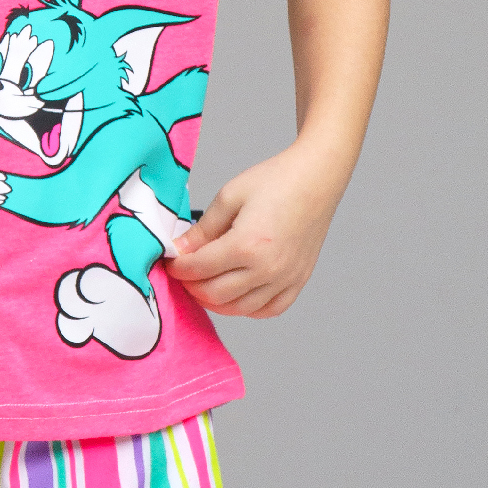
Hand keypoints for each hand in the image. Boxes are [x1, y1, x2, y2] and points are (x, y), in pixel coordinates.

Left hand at [164, 142, 344, 317]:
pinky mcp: (299, 281)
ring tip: (204, 285)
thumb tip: (180, 250)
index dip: (179, 268)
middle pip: (216, 294)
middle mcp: (268, 268)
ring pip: (240, 308)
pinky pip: (269, 310)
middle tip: (184, 275)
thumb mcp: (229, 196)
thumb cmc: (275, 180)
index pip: (200, 269)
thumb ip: (202, 229)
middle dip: (192, 287)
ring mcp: (286, 278)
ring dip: (215, 301)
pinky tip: (236, 295)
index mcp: (247, 245)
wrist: (316, 177)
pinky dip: (247, 309)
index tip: (171, 262)